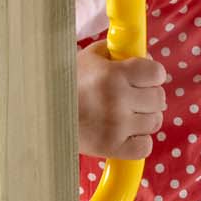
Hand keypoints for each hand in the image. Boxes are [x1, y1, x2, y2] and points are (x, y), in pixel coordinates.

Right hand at [77, 40, 167, 159]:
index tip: (144, 77)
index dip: (152, 75)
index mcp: (113, 74)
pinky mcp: (113, 148)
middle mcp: (118, 100)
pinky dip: (140, 141)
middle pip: (159, 98)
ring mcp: (117, 126)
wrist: (41, 114)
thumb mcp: (88, 58)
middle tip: (135, 98)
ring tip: (128, 115)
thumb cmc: (67, 83)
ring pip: (155, 122)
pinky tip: (127, 134)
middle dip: (150, 96)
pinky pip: (145, 146)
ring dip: (145, 118)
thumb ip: (116, 53)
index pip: (157, 72)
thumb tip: (144, 56)